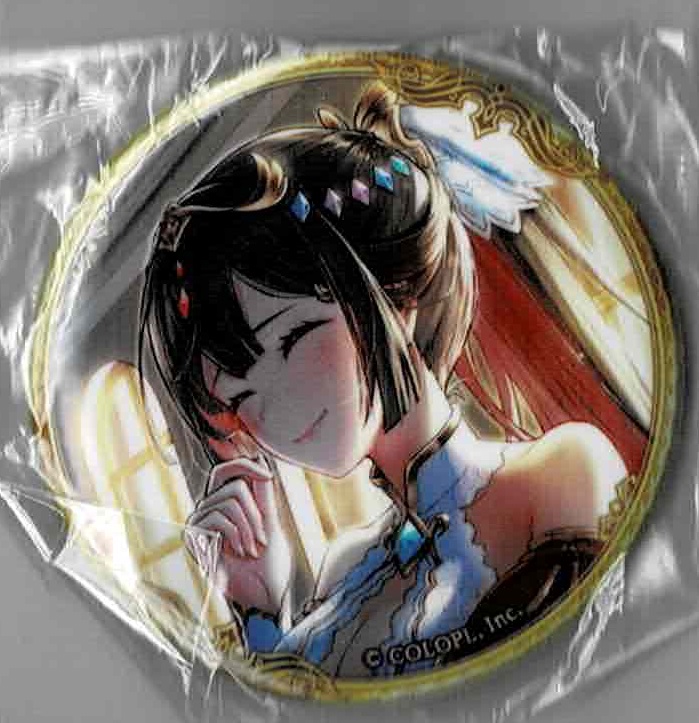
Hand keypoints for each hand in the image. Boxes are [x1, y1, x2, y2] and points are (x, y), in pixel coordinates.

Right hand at [185, 440, 292, 615]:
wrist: (265, 592)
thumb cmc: (269, 560)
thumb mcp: (269, 518)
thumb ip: (262, 491)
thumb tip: (259, 458)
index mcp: (226, 503)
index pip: (226, 470)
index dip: (244, 464)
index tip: (268, 476)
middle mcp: (209, 508)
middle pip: (234, 484)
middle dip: (256, 512)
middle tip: (262, 539)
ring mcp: (199, 521)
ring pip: (230, 500)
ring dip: (249, 527)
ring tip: (251, 549)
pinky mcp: (193, 536)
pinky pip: (220, 517)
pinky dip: (237, 535)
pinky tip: (238, 554)